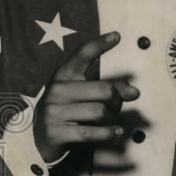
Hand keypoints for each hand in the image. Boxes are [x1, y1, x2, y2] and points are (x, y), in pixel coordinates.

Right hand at [33, 31, 139, 161]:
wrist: (41, 139)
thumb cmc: (70, 111)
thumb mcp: (86, 95)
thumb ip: (110, 89)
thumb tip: (134, 92)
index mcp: (64, 74)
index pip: (82, 54)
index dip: (100, 44)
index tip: (117, 36)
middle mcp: (57, 89)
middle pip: (104, 90)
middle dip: (117, 101)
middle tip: (117, 107)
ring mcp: (53, 111)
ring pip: (100, 112)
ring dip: (111, 119)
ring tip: (109, 121)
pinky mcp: (55, 132)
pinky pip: (91, 132)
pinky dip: (108, 133)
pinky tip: (116, 132)